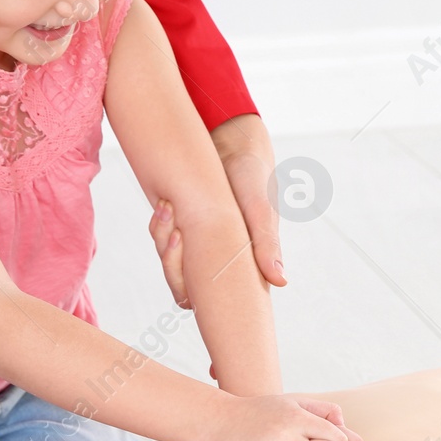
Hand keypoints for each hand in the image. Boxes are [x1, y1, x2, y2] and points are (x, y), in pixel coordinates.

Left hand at [149, 114, 284, 304]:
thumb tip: (280, 282)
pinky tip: (164, 204)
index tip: (184, 249)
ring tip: (167, 206)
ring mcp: (199, 244)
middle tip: (175, 229)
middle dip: (170, 259)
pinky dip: (159, 226)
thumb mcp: (261, 209)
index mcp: (239, 264)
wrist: (234, 144)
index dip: (187, 285)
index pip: (206, 295)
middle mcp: (217, 259)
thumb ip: (268, 244)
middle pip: (182, 284)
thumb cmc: (254, 178)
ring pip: (170, 262)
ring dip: (162, 237)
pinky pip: (163, 240)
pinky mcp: (184, 227)